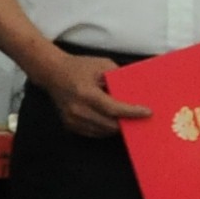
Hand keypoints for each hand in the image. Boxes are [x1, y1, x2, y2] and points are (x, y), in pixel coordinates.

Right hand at [37, 53, 151, 139]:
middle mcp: (78, 109)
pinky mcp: (70, 125)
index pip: (113, 109)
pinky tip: (110, 120)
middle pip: (110, 124)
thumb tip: (136, 91)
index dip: (131, 112)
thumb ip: (118, 78)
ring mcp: (72, 119)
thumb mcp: (102, 65)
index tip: (147, 112)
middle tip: (139, 118)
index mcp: (86, 93)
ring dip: (116, 127)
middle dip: (127, 122)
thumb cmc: (78, 67)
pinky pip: (93, 133)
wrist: (52, 73)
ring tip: (126, 119)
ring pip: (103, 131)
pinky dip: (105, 129)